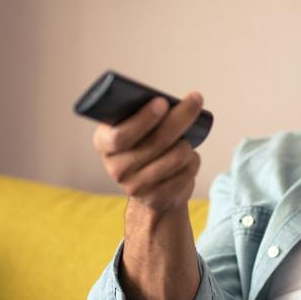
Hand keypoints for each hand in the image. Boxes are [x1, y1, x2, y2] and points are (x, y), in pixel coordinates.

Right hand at [92, 92, 204, 212]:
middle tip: (195, 100)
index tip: (163, 102)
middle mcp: (116, 168)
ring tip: (187, 140)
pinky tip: (189, 158)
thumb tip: (171, 102)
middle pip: (156, 141)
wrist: (149, 187)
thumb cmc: (144, 145)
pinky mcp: (156, 199)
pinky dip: (193, 161)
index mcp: (104, 143)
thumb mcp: (135, 129)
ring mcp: (135, 187)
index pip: (120, 135)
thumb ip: (143, 115)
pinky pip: (186, 174)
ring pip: (176, 156)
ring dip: (187, 144)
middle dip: (180, 118)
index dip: (143, 119)